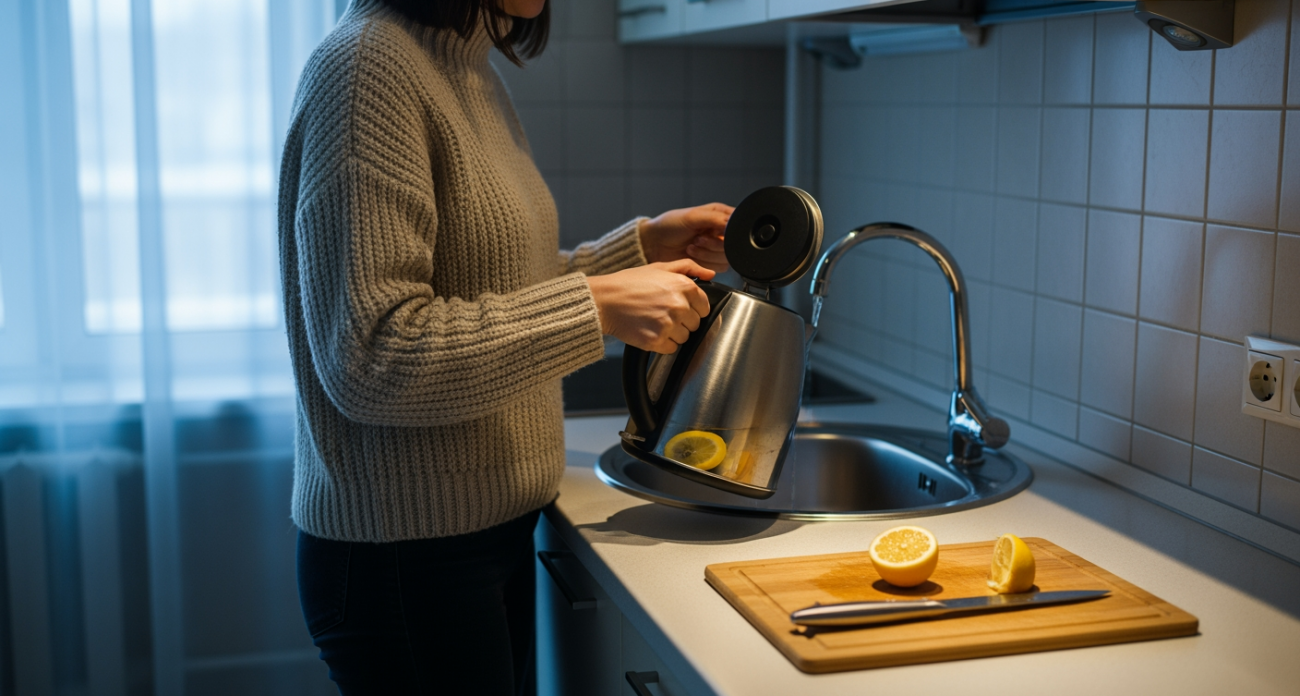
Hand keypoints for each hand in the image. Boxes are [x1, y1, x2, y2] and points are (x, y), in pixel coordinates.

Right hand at [587, 259, 716, 353]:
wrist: (604, 300)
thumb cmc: (628, 283)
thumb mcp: (659, 267)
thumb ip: (688, 268)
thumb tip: (710, 274)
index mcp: (684, 286)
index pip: (704, 307)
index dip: (692, 308)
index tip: (679, 307)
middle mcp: (679, 305)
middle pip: (695, 324)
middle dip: (682, 321)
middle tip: (662, 313)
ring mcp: (668, 324)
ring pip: (684, 338)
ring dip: (672, 333)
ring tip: (654, 321)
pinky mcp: (656, 340)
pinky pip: (671, 349)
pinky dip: (662, 344)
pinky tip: (650, 331)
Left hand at [638, 203, 733, 272]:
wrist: (654, 244)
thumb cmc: (670, 225)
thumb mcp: (693, 216)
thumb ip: (716, 218)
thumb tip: (733, 224)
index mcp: (721, 216)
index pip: (739, 224)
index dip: (730, 231)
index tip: (715, 232)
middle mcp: (721, 232)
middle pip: (734, 245)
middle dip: (713, 244)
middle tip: (698, 239)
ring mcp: (716, 248)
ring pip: (726, 258)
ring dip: (707, 254)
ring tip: (692, 246)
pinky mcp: (710, 262)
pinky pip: (717, 268)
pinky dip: (704, 263)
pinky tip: (692, 255)